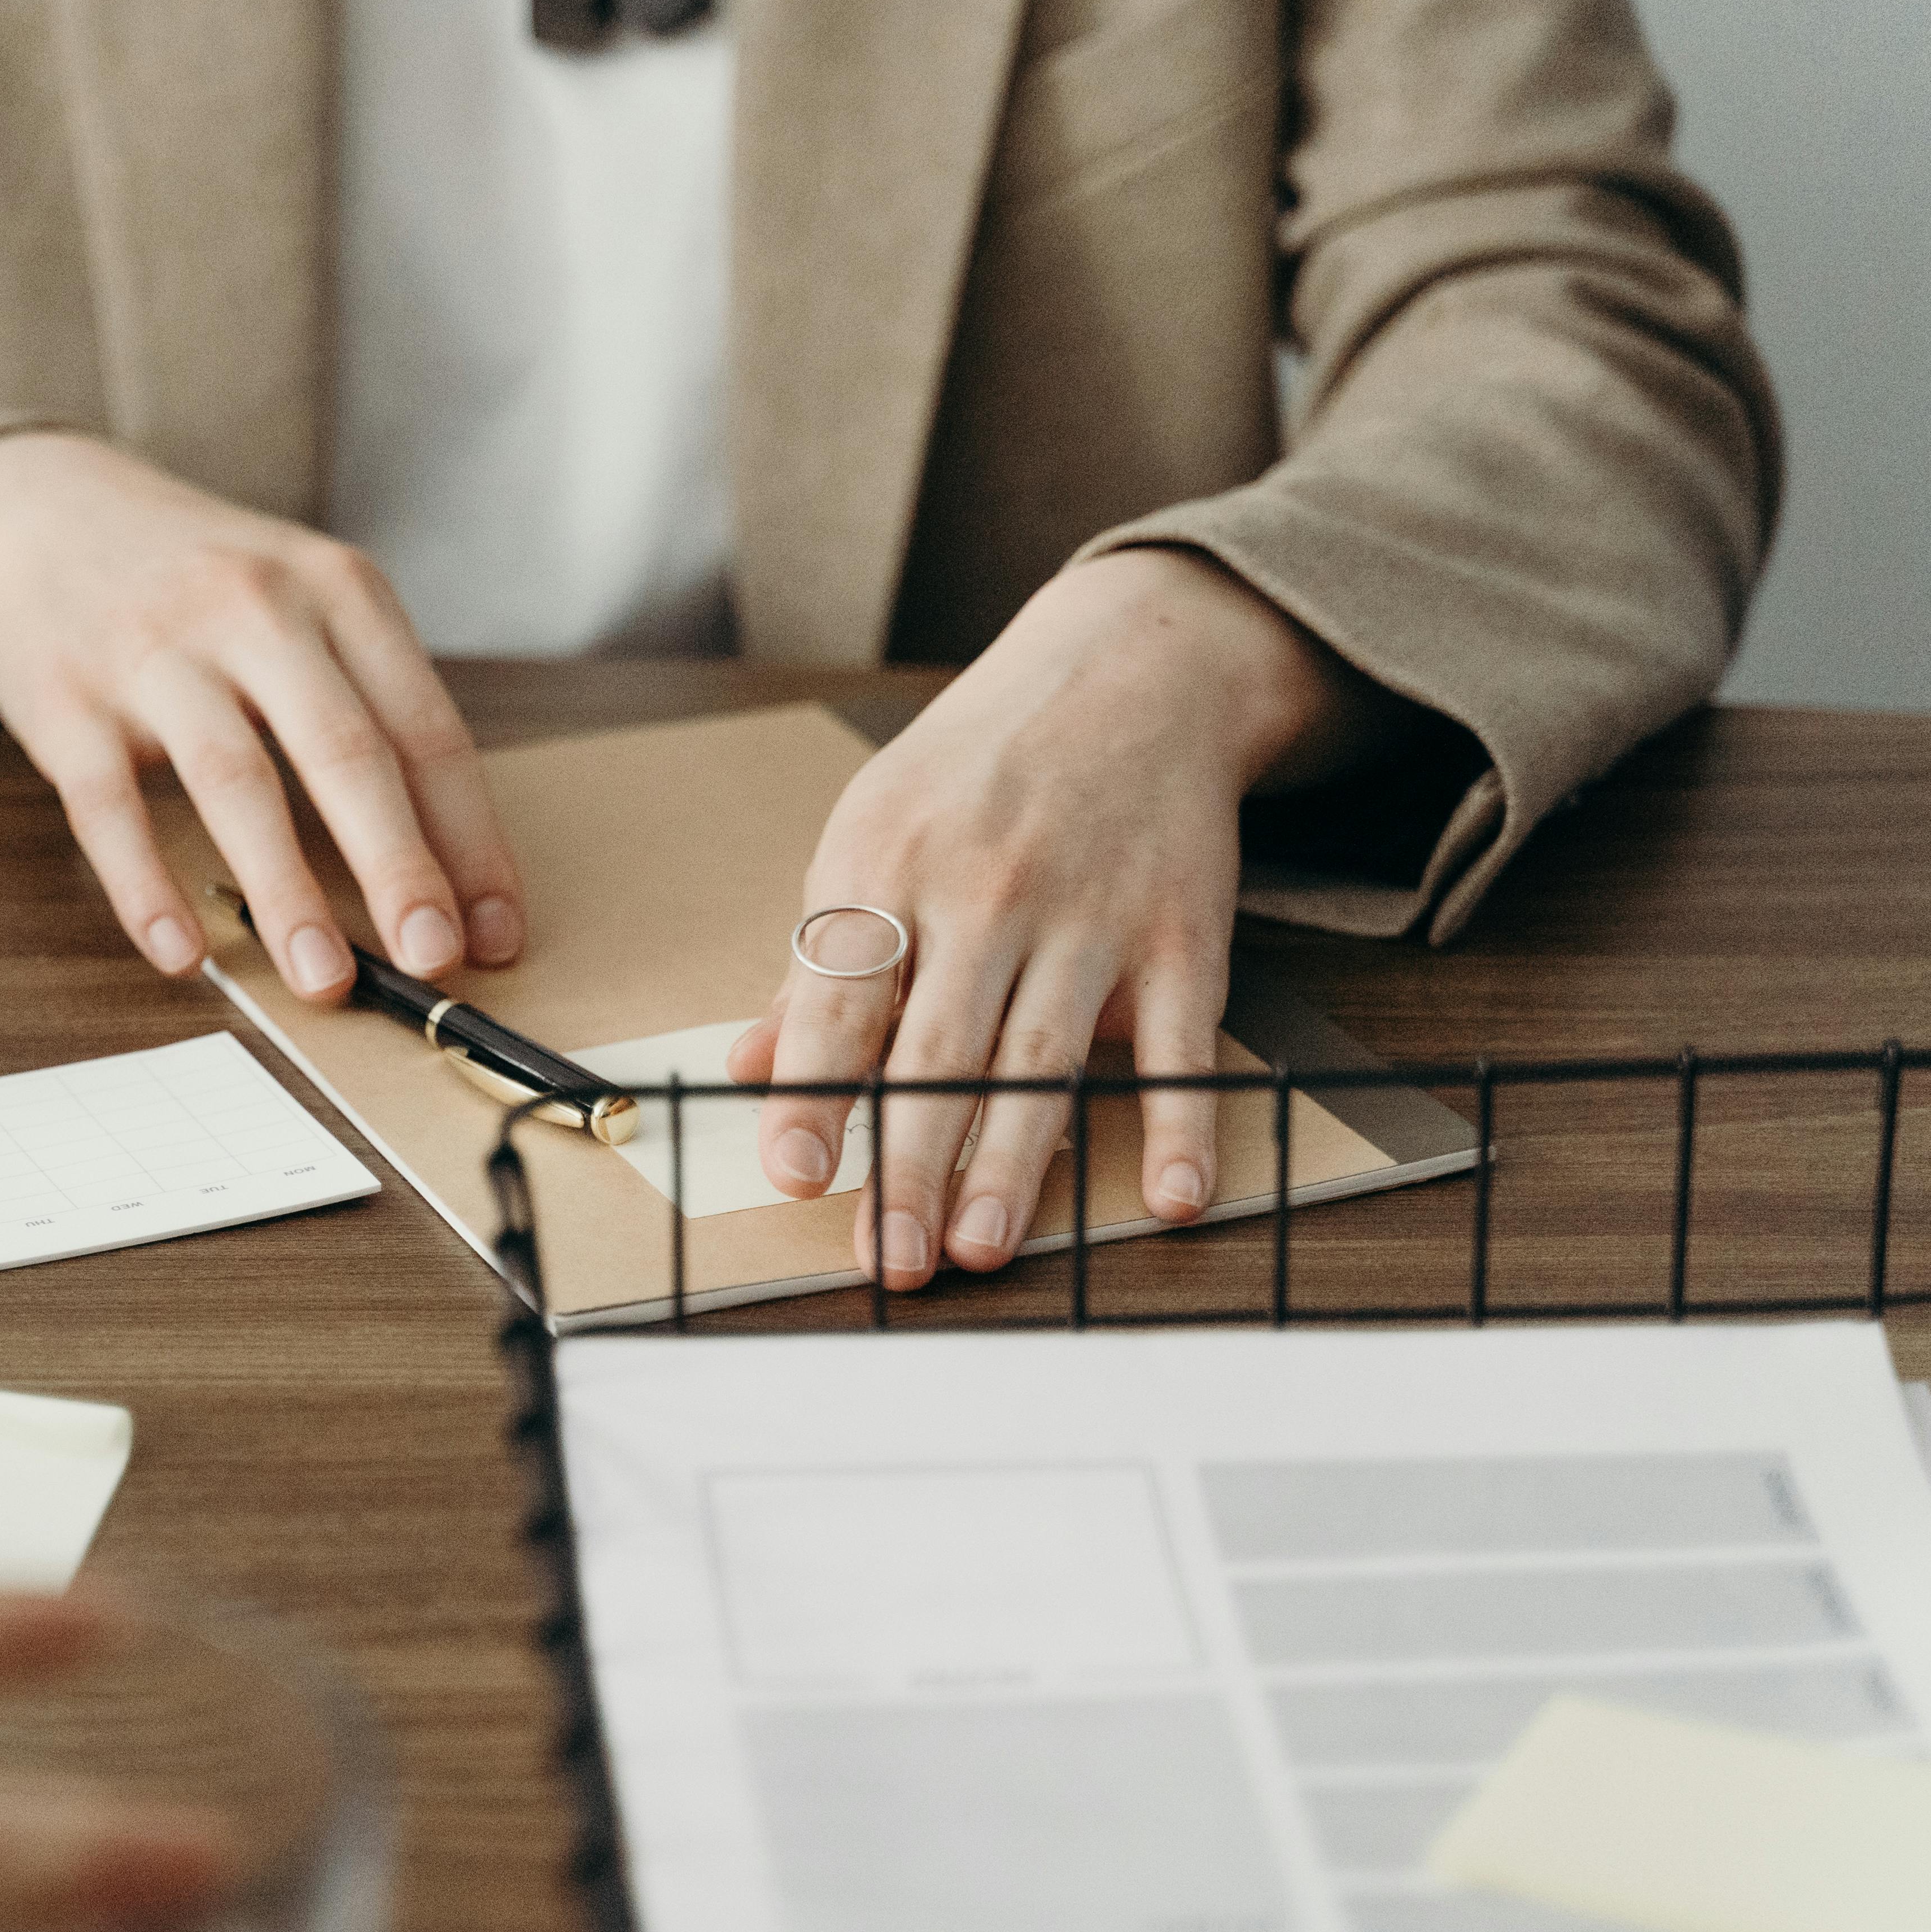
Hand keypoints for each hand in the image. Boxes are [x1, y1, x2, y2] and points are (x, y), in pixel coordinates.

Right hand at [0, 432, 526, 1001]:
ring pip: (237, 781)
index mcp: (338, 589)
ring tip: (324, 979)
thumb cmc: (202, 582)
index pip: (426, 730)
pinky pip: (110, 806)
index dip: (470, 840)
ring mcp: (154, 650)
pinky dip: (147, 887)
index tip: (497, 932)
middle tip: (433, 962)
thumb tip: (444, 865)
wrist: (43, 507)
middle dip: (398, 868)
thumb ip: (370, 706)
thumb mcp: (307, 602)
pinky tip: (183, 953)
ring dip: (286, 892)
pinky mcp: (65, 697)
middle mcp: (255, 607)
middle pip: (345, 751)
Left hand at [732, 548, 1409, 1285]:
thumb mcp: (871, 832)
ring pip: (1043, 1063)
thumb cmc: (978, 769)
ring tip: (979, 1250)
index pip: (841, 1002)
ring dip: (1012, 1169)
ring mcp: (1090, 915)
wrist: (1129, 672)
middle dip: (911, 1166)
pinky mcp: (1180, 932)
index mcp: (890, 867)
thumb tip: (750, 1068)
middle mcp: (987, 893)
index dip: (815, 1094)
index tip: (796, 1175)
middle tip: (890, 1260)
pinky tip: (1168, 1195)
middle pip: (940, 1053)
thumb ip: (819, 963)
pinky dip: (1179, 1121)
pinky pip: (1176, 1044)